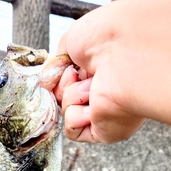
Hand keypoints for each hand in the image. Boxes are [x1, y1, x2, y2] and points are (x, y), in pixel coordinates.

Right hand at [54, 1, 145, 143]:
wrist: (125, 52)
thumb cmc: (107, 39)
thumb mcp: (72, 40)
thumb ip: (57, 63)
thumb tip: (45, 81)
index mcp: (100, 69)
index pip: (70, 80)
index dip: (61, 76)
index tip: (65, 67)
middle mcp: (104, 91)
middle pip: (65, 97)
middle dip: (65, 85)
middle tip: (76, 74)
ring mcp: (105, 112)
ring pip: (67, 112)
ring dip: (73, 96)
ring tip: (92, 85)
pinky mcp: (103, 131)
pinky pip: (73, 131)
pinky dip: (75, 117)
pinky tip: (92, 103)